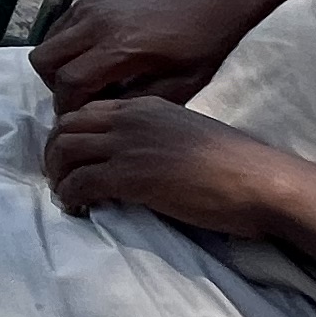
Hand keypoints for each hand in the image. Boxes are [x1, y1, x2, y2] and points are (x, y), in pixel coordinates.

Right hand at [30, 0, 279, 106]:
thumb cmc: (208, 41)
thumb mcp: (186, 83)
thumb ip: (141, 100)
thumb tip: (105, 112)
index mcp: (121, 47)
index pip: (69, 83)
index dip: (69, 107)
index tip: (84, 119)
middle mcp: (97, 23)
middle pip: (44, 61)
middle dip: (56, 87)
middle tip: (83, 99)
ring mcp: (92, 6)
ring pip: (46, 41)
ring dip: (59, 65)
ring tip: (89, 79)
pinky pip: (58, 26)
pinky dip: (64, 46)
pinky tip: (94, 57)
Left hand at [43, 95, 315, 235]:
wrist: (260, 181)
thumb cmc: (237, 165)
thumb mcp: (188, 135)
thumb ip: (157, 137)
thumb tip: (138, 159)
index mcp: (146, 106)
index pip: (87, 111)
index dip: (71, 134)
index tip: (72, 158)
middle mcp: (130, 119)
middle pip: (66, 127)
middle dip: (54, 154)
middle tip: (59, 179)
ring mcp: (128, 145)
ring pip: (65, 152)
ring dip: (57, 176)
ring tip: (65, 196)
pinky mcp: (130, 176)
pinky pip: (80, 183)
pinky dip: (70, 197)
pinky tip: (79, 210)